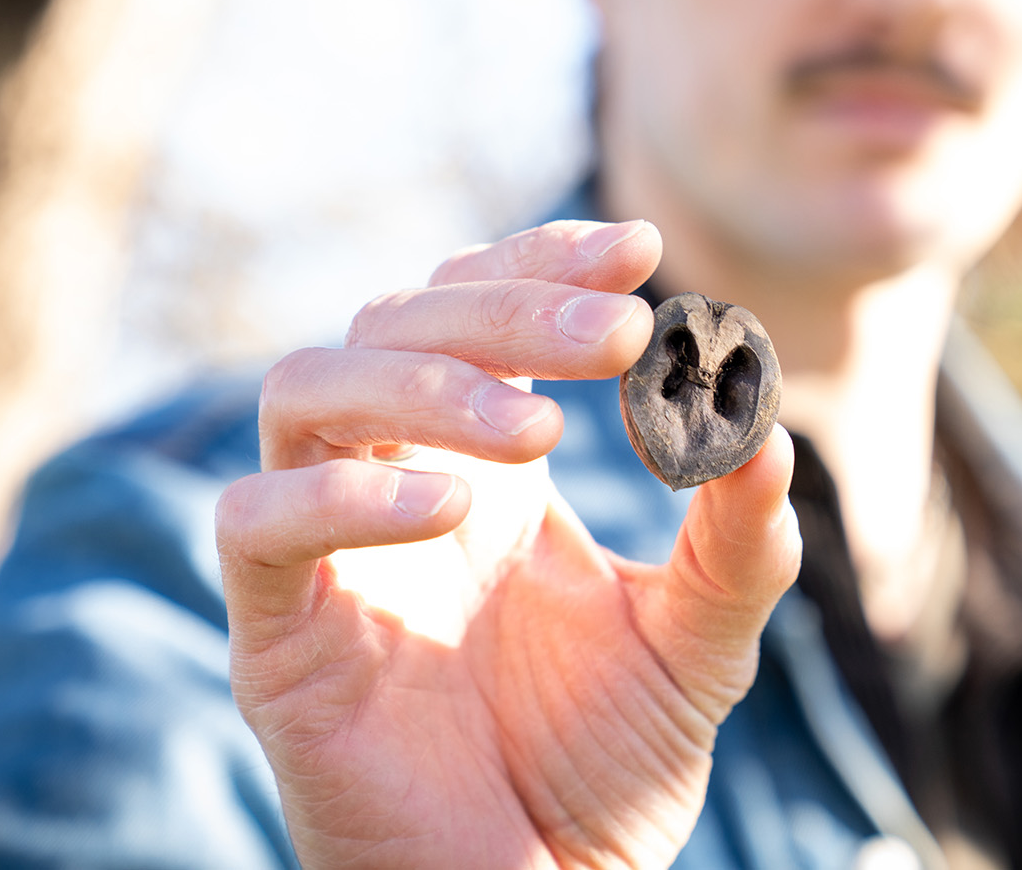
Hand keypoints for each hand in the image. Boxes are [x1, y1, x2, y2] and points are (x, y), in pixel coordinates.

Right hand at [216, 219, 800, 868]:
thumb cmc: (606, 770)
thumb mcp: (696, 645)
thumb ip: (734, 544)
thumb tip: (765, 426)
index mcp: (489, 467)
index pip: (479, 304)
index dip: (547, 260)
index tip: (644, 251)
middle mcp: (394, 481)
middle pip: (397, 319)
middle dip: (512, 307)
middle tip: (624, 333)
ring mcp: (325, 554)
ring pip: (307, 389)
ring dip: (426, 384)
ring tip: (542, 433)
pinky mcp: (275, 637)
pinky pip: (256, 526)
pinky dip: (340, 495)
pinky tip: (450, 509)